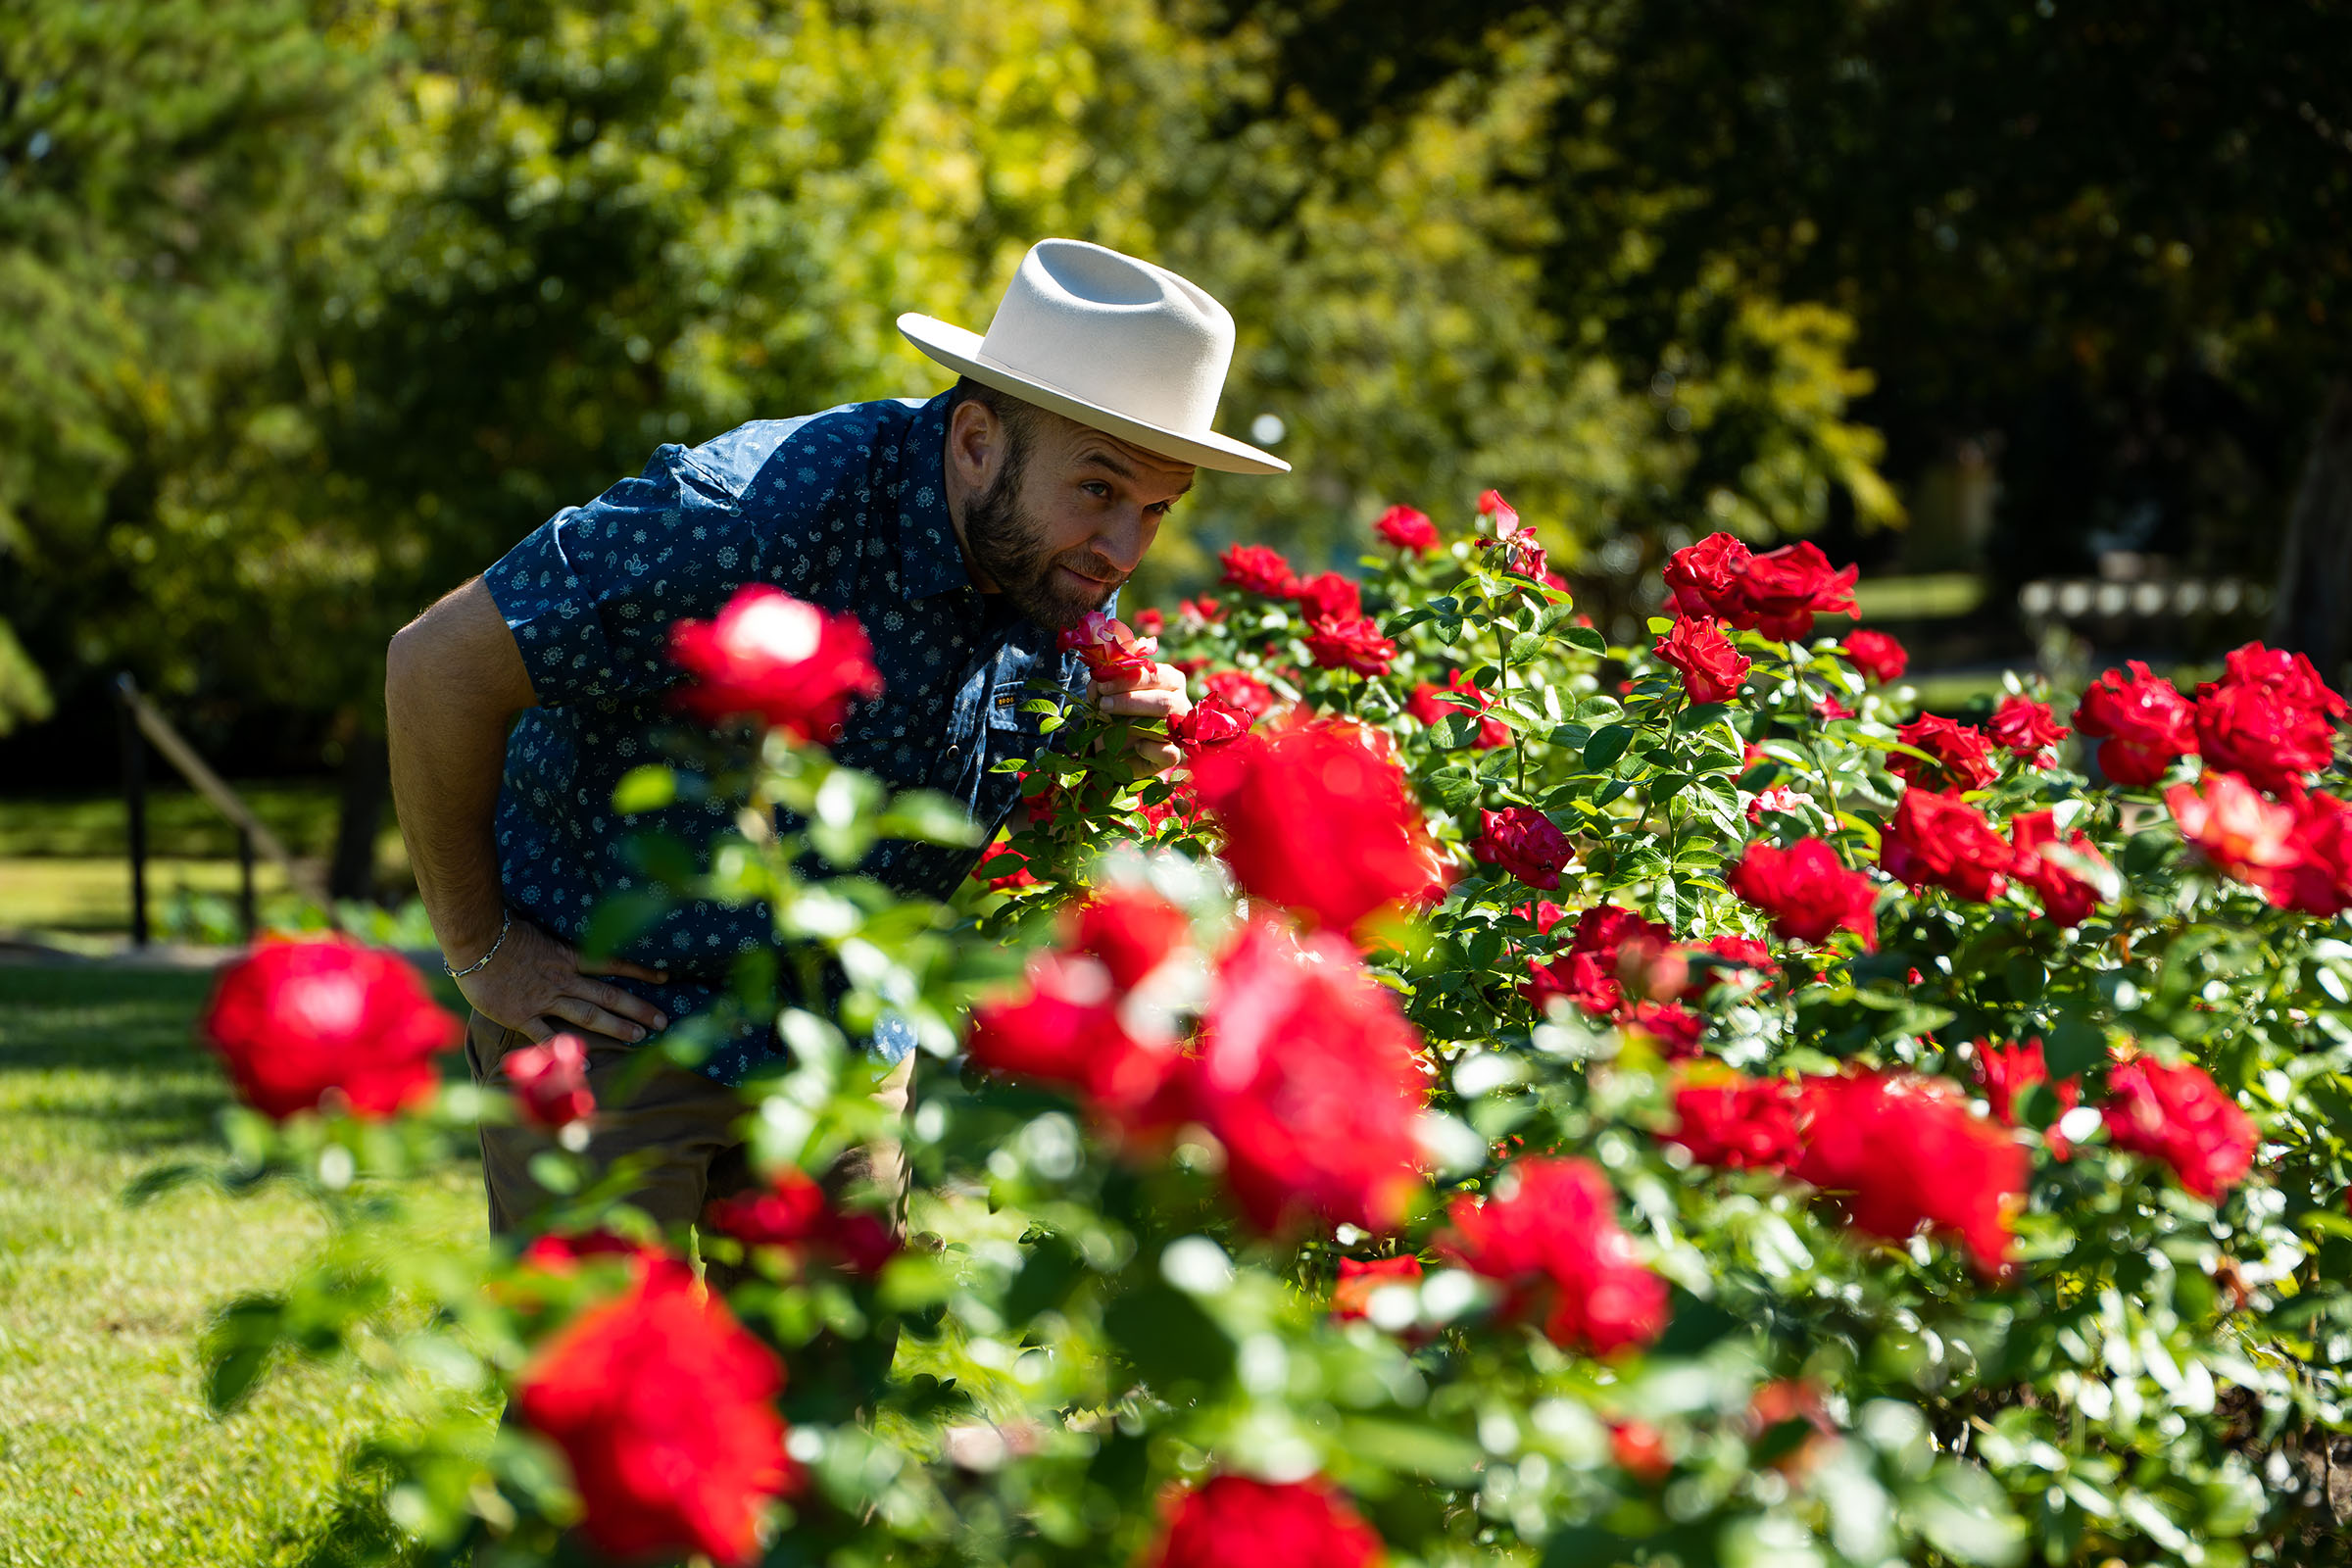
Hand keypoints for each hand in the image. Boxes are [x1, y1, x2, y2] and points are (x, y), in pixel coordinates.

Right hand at [452, 918, 671, 1042]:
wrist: (473, 941)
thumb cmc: (500, 932)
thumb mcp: (536, 933)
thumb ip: (554, 945)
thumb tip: (568, 945)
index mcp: (566, 956)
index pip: (611, 962)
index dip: (639, 970)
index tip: (664, 976)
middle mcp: (562, 978)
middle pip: (609, 995)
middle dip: (638, 1007)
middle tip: (664, 1020)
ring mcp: (544, 999)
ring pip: (589, 1015)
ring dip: (617, 1027)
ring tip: (641, 1037)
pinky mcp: (522, 1015)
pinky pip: (549, 1037)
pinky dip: (567, 1050)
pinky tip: (587, 1063)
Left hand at [1092, 660, 1191, 770]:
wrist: (1113, 747)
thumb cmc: (1115, 712)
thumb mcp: (1107, 696)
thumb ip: (1104, 687)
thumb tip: (1097, 684)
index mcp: (1169, 680)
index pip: (1155, 675)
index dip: (1128, 679)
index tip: (1102, 686)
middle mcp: (1179, 702)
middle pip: (1163, 700)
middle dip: (1130, 701)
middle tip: (1104, 704)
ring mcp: (1179, 729)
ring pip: (1167, 724)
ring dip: (1136, 724)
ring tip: (1111, 723)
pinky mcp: (1173, 754)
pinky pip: (1168, 753)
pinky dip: (1149, 749)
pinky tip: (1135, 746)